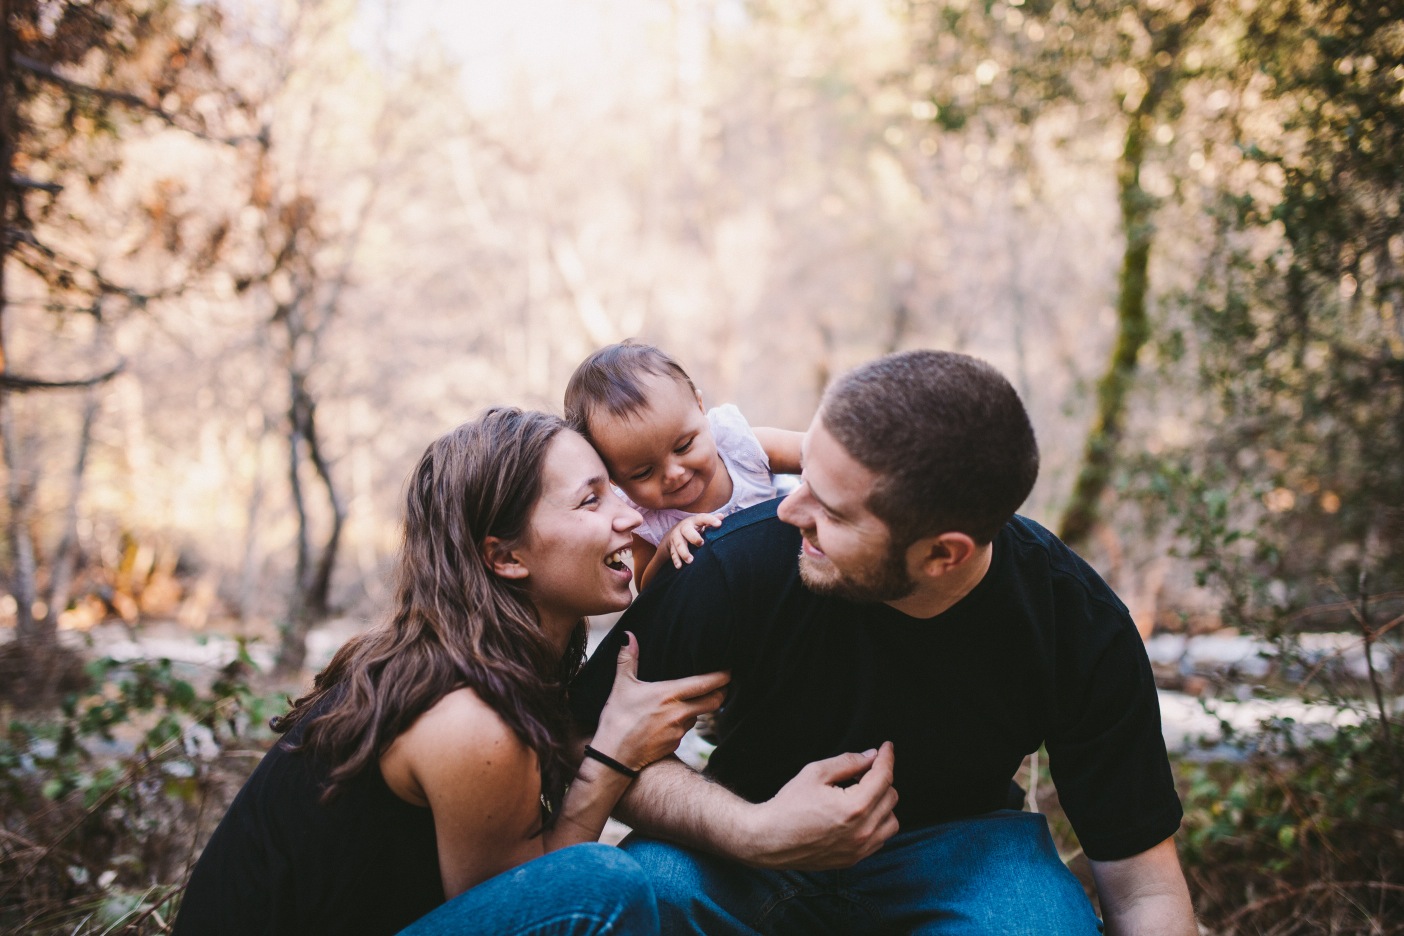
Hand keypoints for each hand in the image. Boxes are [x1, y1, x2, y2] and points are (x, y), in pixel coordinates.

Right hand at [590, 632, 728, 771]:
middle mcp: (679, 713)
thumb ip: (627, 659)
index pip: (706, 684)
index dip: (723, 677)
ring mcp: (679, 730)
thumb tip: (627, 636)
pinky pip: (686, 729)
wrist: (613, 758)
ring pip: (699, 715)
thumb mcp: (620, 686)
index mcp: (669, 694)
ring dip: (699, 707)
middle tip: (723, 684)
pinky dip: (684, 721)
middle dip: (721, 692)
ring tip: (690, 699)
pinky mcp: (675, 744)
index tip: (729, 670)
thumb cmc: (616, 720)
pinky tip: (671, 718)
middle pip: (714, 702)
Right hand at [661, 514, 722, 568]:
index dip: (711, 520)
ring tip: (690, 560)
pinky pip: (673, 553)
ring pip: (679, 544)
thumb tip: (722, 516)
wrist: (673, 532)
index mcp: (693, 521)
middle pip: (687, 531)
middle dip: (693, 537)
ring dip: (684, 552)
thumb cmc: (693, 528)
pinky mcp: (672, 546)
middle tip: (701, 543)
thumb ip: (710, 520)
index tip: (719, 524)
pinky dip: (676, 560)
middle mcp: (683, 528)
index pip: (702, 518)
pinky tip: (679, 566)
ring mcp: (676, 537)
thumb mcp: (701, 522)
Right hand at [742, 742, 899, 870]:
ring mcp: (859, 849)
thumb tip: (871, 756)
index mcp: (854, 807)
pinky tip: (860, 815)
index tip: (886, 747)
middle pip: (891, 797)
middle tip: (863, 771)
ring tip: (862, 794)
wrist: (770, 839)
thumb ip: (848, 762)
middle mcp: (862, 831)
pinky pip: (880, 839)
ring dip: (882, 803)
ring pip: (891, 820)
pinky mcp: (854, 859)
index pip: (884, 777)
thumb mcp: (815, 773)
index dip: (886, 757)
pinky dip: (877, 823)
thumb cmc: (789, 805)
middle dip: (881, 779)